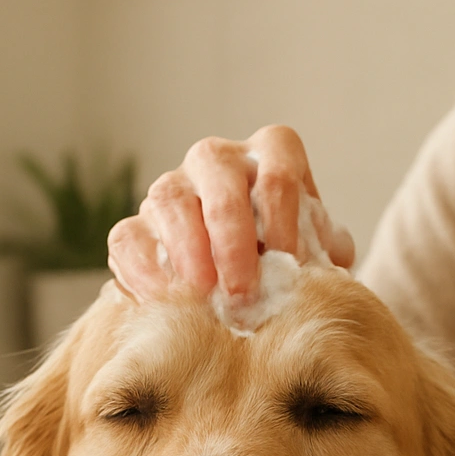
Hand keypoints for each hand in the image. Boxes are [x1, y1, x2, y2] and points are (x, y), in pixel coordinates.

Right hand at [106, 125, 355, 300]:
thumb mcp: (318, 250)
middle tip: (243, 290)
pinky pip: (129, 238)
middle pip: (218, 174)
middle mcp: (217, 159)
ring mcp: (173, 188)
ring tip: (203, 296)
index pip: (278, 167)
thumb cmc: (290, 259)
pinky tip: (163, 301)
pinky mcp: (137, 225)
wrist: (245, 285)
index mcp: (270, 154)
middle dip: (231, 236)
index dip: (283, 216)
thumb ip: (325, 250)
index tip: (290, 264)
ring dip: (187, 251)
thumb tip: (325, 263)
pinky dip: (142, 271)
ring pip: (170, 199)